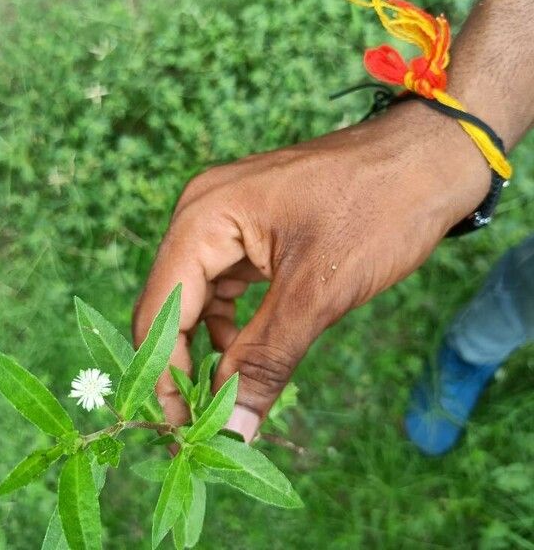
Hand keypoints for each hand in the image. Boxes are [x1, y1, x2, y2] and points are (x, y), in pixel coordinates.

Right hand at [132, 100, 489, 440]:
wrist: (428, 159)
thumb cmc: (379, 209)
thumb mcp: (317, 292)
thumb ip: (265, 361)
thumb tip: (231, 429)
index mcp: (204, 217)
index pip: (161, 307)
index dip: (165, 372)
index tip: (182, 430)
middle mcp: (203, 214)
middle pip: (173, 303)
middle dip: (184, 364)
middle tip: (202, 423)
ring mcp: (227, 221)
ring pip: (199, 299)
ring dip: (209, 348)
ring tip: (227, 396)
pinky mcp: (251, 232)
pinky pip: (226, 286)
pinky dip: (232, 325)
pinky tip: (247, 352)